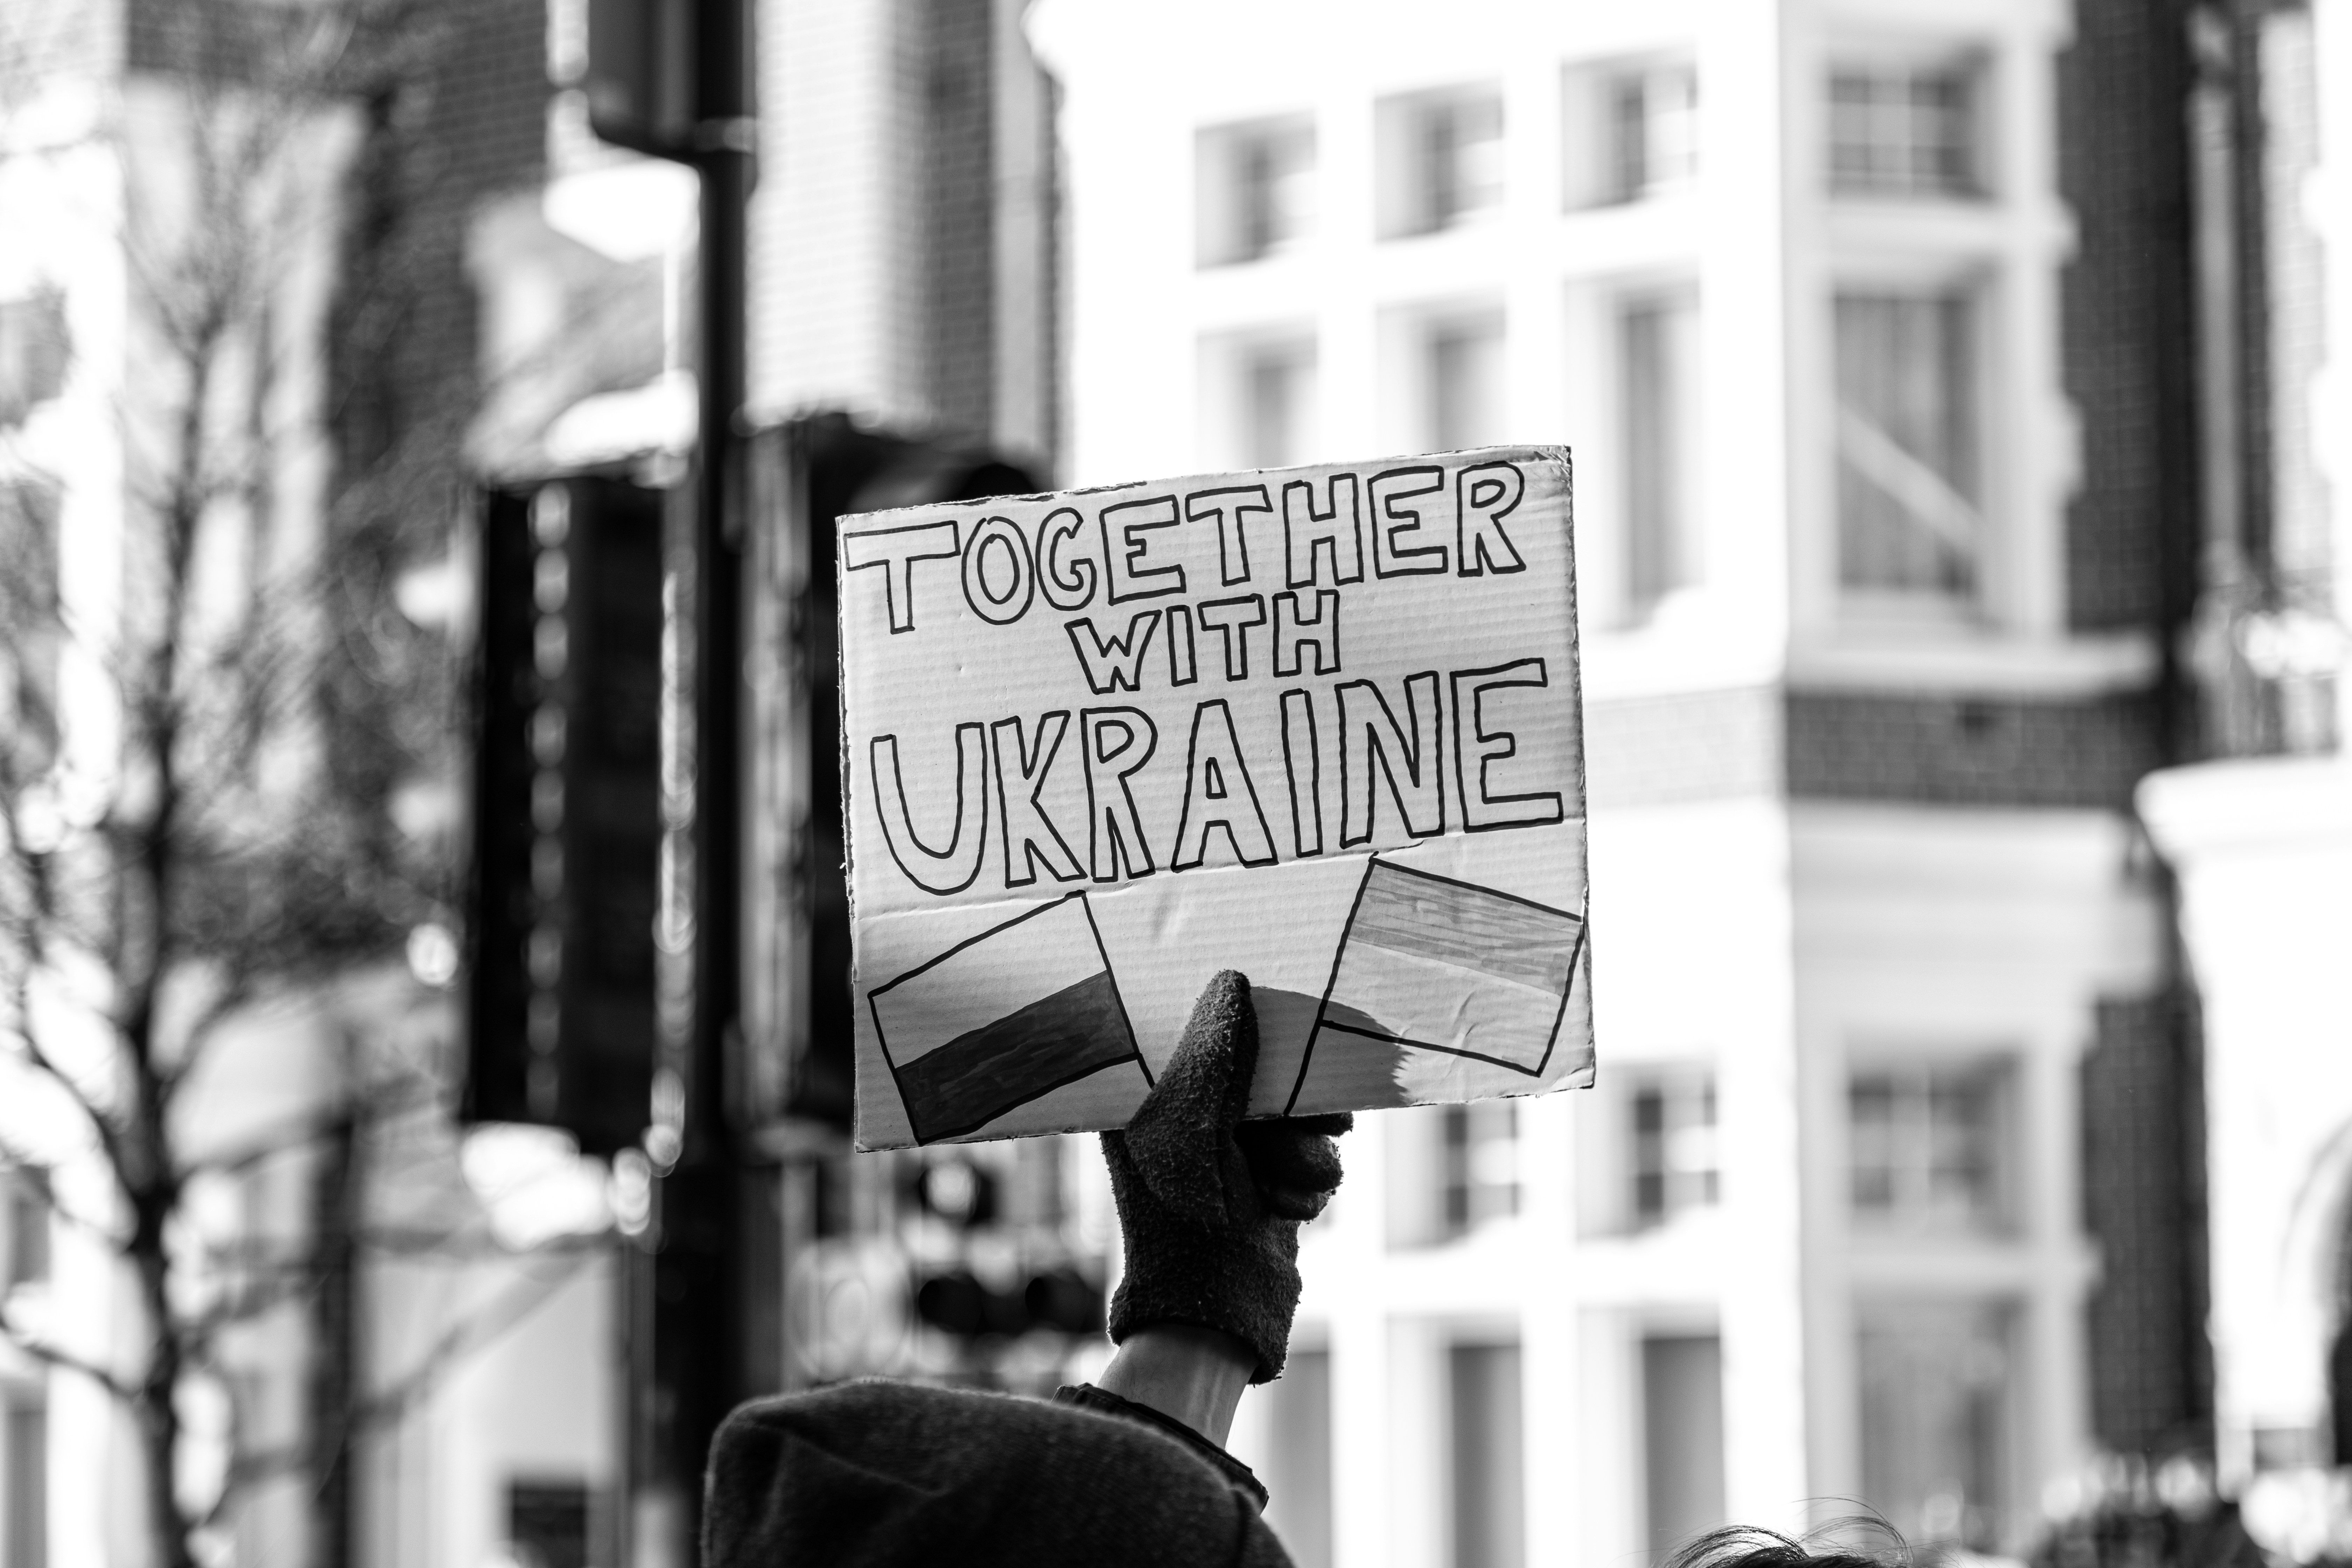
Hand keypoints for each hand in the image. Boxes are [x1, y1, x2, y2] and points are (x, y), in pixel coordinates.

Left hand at [1100, 970, 1351, 1383]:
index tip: (1288, 1018)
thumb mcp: (1197, 1124)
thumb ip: (1218, 1053)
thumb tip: (1232, 980)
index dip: (1248, 1024)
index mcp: (1146, 1098)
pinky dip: (1307, 1181)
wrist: (1217, 1312)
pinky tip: (1288, 1208)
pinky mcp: (1264, 1178)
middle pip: (1261, 1070)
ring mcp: (1226, 1150)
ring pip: (1298, 1114)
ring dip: (1305, 1153)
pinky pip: (1310, 1153)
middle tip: (1327, 1116)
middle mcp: (1183, 1118)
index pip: (1199, 1030)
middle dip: (1296, 1105)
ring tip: (1286, 1187)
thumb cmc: (1188, 1219)